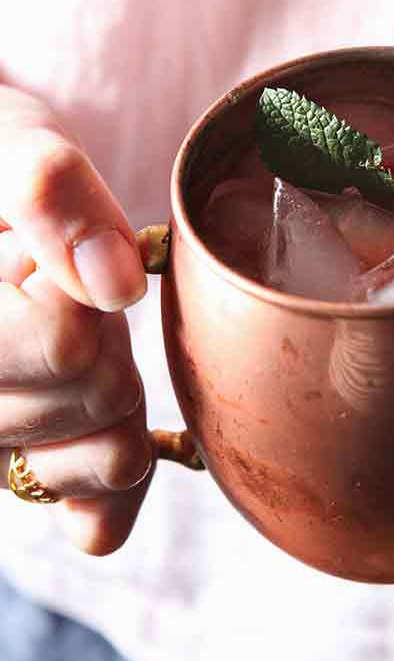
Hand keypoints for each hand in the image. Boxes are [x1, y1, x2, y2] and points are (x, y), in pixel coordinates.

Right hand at [0, 87, 151, 553]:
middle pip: (99, 394)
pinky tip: (95, 416)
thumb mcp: (6, 140)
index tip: (42, 257)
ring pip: (111, 457)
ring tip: (58, 333)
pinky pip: (96, 519)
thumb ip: (48, 190)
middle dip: (106, 332)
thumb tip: (116, 284)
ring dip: (116, 387)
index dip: (82, 289)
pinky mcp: (14, 478)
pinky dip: (114, 469)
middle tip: (56, 289)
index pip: (65, 346)